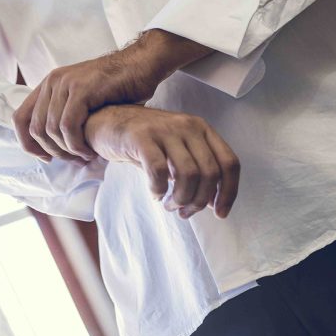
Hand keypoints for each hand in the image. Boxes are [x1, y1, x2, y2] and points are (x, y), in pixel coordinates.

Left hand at [13, 30, 212, 162]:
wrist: (142, 65)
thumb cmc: (117, 88)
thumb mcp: (82, 99)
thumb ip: (65, 114)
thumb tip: (50, 144)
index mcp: (48, 85)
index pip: (20, 119)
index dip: (28, 144)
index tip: (47, 158)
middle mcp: (52, 82)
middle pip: (35, 129)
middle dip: (53, 152)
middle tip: (73, 161)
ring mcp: (65, 84)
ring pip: (51, 130)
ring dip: (67, 151)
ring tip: (84, 157)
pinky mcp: (81, 89)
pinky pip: (68, 126)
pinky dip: (76, 144)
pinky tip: (89, 150)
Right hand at [84, 105, 239, 218]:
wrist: (106, 122)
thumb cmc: (143, 142)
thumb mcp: (175, 150)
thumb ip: (195, 169)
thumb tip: (210, 201)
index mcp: (201, 129)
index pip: (229, 162)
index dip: (229, 192)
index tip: (219, 213)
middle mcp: (188, 126)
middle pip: (210, 172)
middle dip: (199, 200)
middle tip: (184, 211)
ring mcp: (165, 130)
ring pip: (188, 174)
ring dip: (180, 198)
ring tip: (168, 204)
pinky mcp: (142, 137)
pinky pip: (158, 170)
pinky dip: (158, 189)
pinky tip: (153, 193)